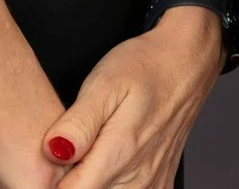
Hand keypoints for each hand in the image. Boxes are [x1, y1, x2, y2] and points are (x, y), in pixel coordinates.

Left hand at [41, 8, 220, 188]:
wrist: (187, 63)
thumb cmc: (146, 68)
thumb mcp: (104, 83)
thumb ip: (78, 123)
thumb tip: (53, 152)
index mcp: (118, 155)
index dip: (52, 180)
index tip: (53, 160)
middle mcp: (137, 179)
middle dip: (71, 180)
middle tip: (74, 149)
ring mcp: (151, 186)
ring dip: (92, 181)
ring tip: (91, 152)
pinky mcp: (158, 186)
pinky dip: (112, 184)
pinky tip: (108, 163)